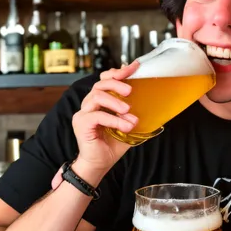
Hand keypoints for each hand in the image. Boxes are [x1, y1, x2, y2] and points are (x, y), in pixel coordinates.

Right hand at [71, 62, 139, 180]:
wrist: (101, 163)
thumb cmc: (113, 144)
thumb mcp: (128, 123)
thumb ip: (134, 109)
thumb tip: (148, 96)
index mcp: (101, 101)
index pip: (105, 79)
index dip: (118, 72)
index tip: (134, 67)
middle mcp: (90, 104)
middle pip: (100, 84)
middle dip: (116, 82)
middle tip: (130, 91)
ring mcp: (83, 113)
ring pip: (97, 96)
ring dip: (115, 102)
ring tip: (128, 111)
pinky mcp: (81, 123)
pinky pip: (97, 115)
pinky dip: (113, 119)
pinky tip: (125, 126)